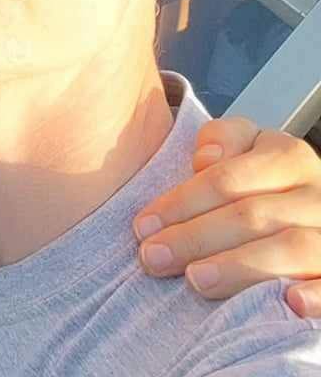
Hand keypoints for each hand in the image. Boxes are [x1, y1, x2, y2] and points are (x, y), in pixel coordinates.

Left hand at [135, 117, 320, 315]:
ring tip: (195, 280)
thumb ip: (221, 142)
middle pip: (252, 215)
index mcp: (287, 156)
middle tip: (154, 259)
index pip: (227, 178)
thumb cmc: (263, 182)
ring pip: (291, 248)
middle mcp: (315, 193)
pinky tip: (289, 304)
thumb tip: (204, 160)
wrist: (305, 204)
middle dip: (195, 238)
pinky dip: (316, 294)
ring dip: (240, 267)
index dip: (181, 202)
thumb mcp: (244, 148)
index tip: (143, 226)